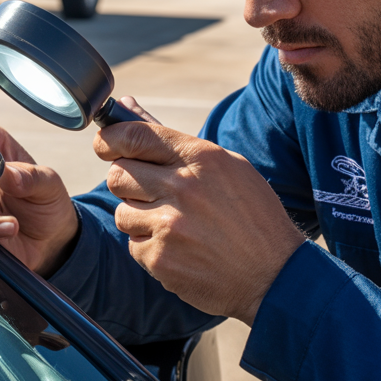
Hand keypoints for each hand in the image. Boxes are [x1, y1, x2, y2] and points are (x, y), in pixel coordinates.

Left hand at [94, 118, 305, 324]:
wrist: (275, 275)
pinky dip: (150, 247)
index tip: (105, 145)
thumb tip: (126, 106)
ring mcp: (169, 225)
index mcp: (201, 157)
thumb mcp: (225, 166)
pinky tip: (180, 249)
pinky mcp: (160, 259)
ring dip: (139, 218)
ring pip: (121, 211)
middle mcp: (183, 187)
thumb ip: (170, 139)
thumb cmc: (250, 215)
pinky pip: (133, 244)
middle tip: (150, 193)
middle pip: (118, 174)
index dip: (109, 139)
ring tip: (174, 225)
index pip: (132, 135)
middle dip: (127, 183)